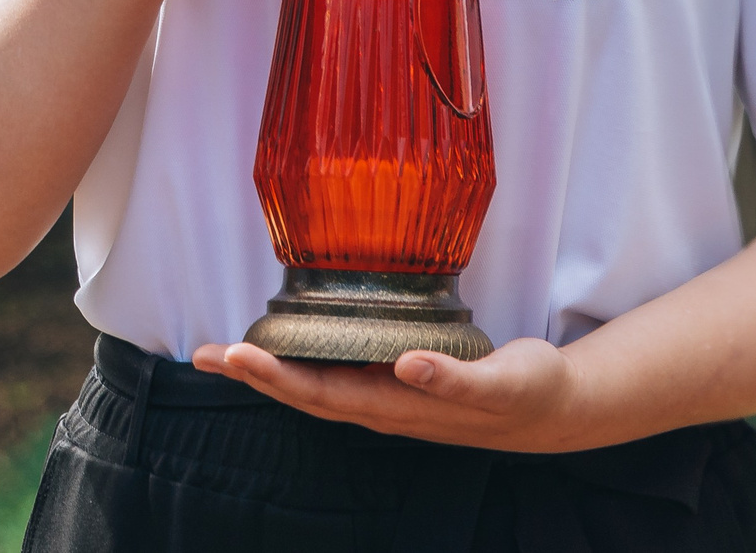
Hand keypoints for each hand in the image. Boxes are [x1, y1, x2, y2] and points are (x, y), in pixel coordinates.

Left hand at [189, 337, 598, 452]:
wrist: (553, 408)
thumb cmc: (528, 391)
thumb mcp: (500, 382)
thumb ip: (454, 379)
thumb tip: (408, 365)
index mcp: (400, 406)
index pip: (323, 394)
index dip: (276, 376)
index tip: (236, 354)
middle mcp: (384, 404)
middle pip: (304, 393)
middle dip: (252, 373)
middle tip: (202, 354)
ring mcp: (387, 395)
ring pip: (314, 384)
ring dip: (267, 369)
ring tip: (221, 353)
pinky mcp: (395, 378)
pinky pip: (335, 371)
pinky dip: (299, 359)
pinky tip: (278, 346)